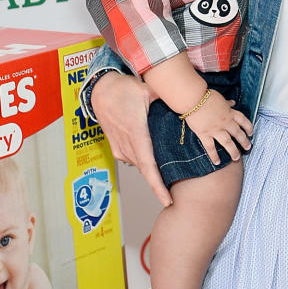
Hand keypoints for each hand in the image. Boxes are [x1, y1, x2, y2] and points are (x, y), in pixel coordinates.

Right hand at [92, 72, 171, 207]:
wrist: (100, 89)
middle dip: (158, 185)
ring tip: (167, 179)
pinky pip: (132, 160)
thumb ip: (168, 98)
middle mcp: (127, 145)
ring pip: (139, 165)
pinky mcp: (116, 147)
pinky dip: (143, 163)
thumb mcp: (148, 90)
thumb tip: (188, 101)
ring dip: (152, 172)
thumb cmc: (124, 89)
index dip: (157, 185)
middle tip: (172, 196)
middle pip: (145, 171)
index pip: (148, 166)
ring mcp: (120, 147)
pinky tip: (153, 162)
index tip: (167, 199)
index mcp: (136, 134)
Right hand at [184, 92, 252, 163]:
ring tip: (236, 157)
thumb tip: (233, 103)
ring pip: (228, 143)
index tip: (251, 132)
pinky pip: (211, 148)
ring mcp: (216, 130)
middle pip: (238, 134)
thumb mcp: (220, 98)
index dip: (248, 127)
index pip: (243, 121)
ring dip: (233, 151)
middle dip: (244, 141)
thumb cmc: (206, 96)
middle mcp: (225, 122)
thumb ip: (227, 103)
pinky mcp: (205, 134)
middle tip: (248, 147)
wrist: (194, 98)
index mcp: (230, 112)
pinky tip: (217, 162)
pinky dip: (214, 156)